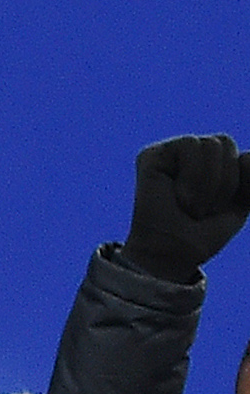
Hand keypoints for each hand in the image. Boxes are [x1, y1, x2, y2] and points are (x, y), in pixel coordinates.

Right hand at [126, 134, 246, 276]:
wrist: (175, 252)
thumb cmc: (205, 232)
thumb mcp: (243, 200)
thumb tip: (248, 155)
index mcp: (213, 164)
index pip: (244, 156)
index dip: (240, 182)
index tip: (224, 209)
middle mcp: (191, 154)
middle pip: (225, 142)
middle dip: (225, 181)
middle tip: (205, 208)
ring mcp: (170, 153)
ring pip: (211, 144)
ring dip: (209, 182)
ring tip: (192, 204)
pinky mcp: (153, 155)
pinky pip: (190, 144)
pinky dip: (193, 175)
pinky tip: (178, 195)